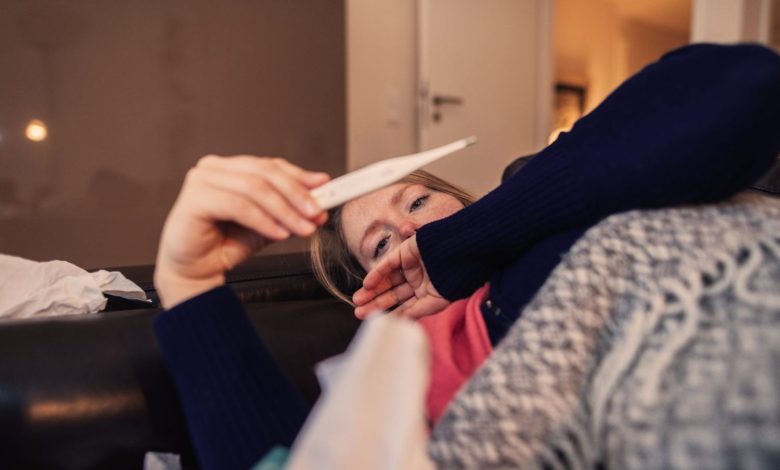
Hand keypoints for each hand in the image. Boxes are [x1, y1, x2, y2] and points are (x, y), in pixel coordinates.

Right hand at [154, 155, 329, 308]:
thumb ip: (289, 211)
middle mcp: (214, 168)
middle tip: (316, 212)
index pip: (271, 166)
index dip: (299, 176)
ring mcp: (201, 180)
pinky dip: (264, 220)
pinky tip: (279, 233)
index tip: (325, 187)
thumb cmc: (225, 244)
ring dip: (284, 210)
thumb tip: (320, 207)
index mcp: (230, 168)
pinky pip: (239, 206)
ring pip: (254, 189)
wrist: (197, 271)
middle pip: (264, 173)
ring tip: (302, 228)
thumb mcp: (267, 224)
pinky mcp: (194, 199)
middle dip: (296, 194)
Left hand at [352, 235, 449, 319]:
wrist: (463, 254)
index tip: (373, 322)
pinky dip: (376, 274)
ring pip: (387, 280)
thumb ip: (416, 312)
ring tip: (357, 301)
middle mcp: (419, 280)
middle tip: (359, 313)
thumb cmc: (453, 280)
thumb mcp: (435, 303)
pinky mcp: (407, 251)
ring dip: (372, 290)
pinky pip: (388, 264)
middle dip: (375, 303)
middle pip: (392, 294)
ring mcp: (412, 265)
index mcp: (427, 293)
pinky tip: (367, 285)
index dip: (389, 314)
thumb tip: (399, 323)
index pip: (404, 306)